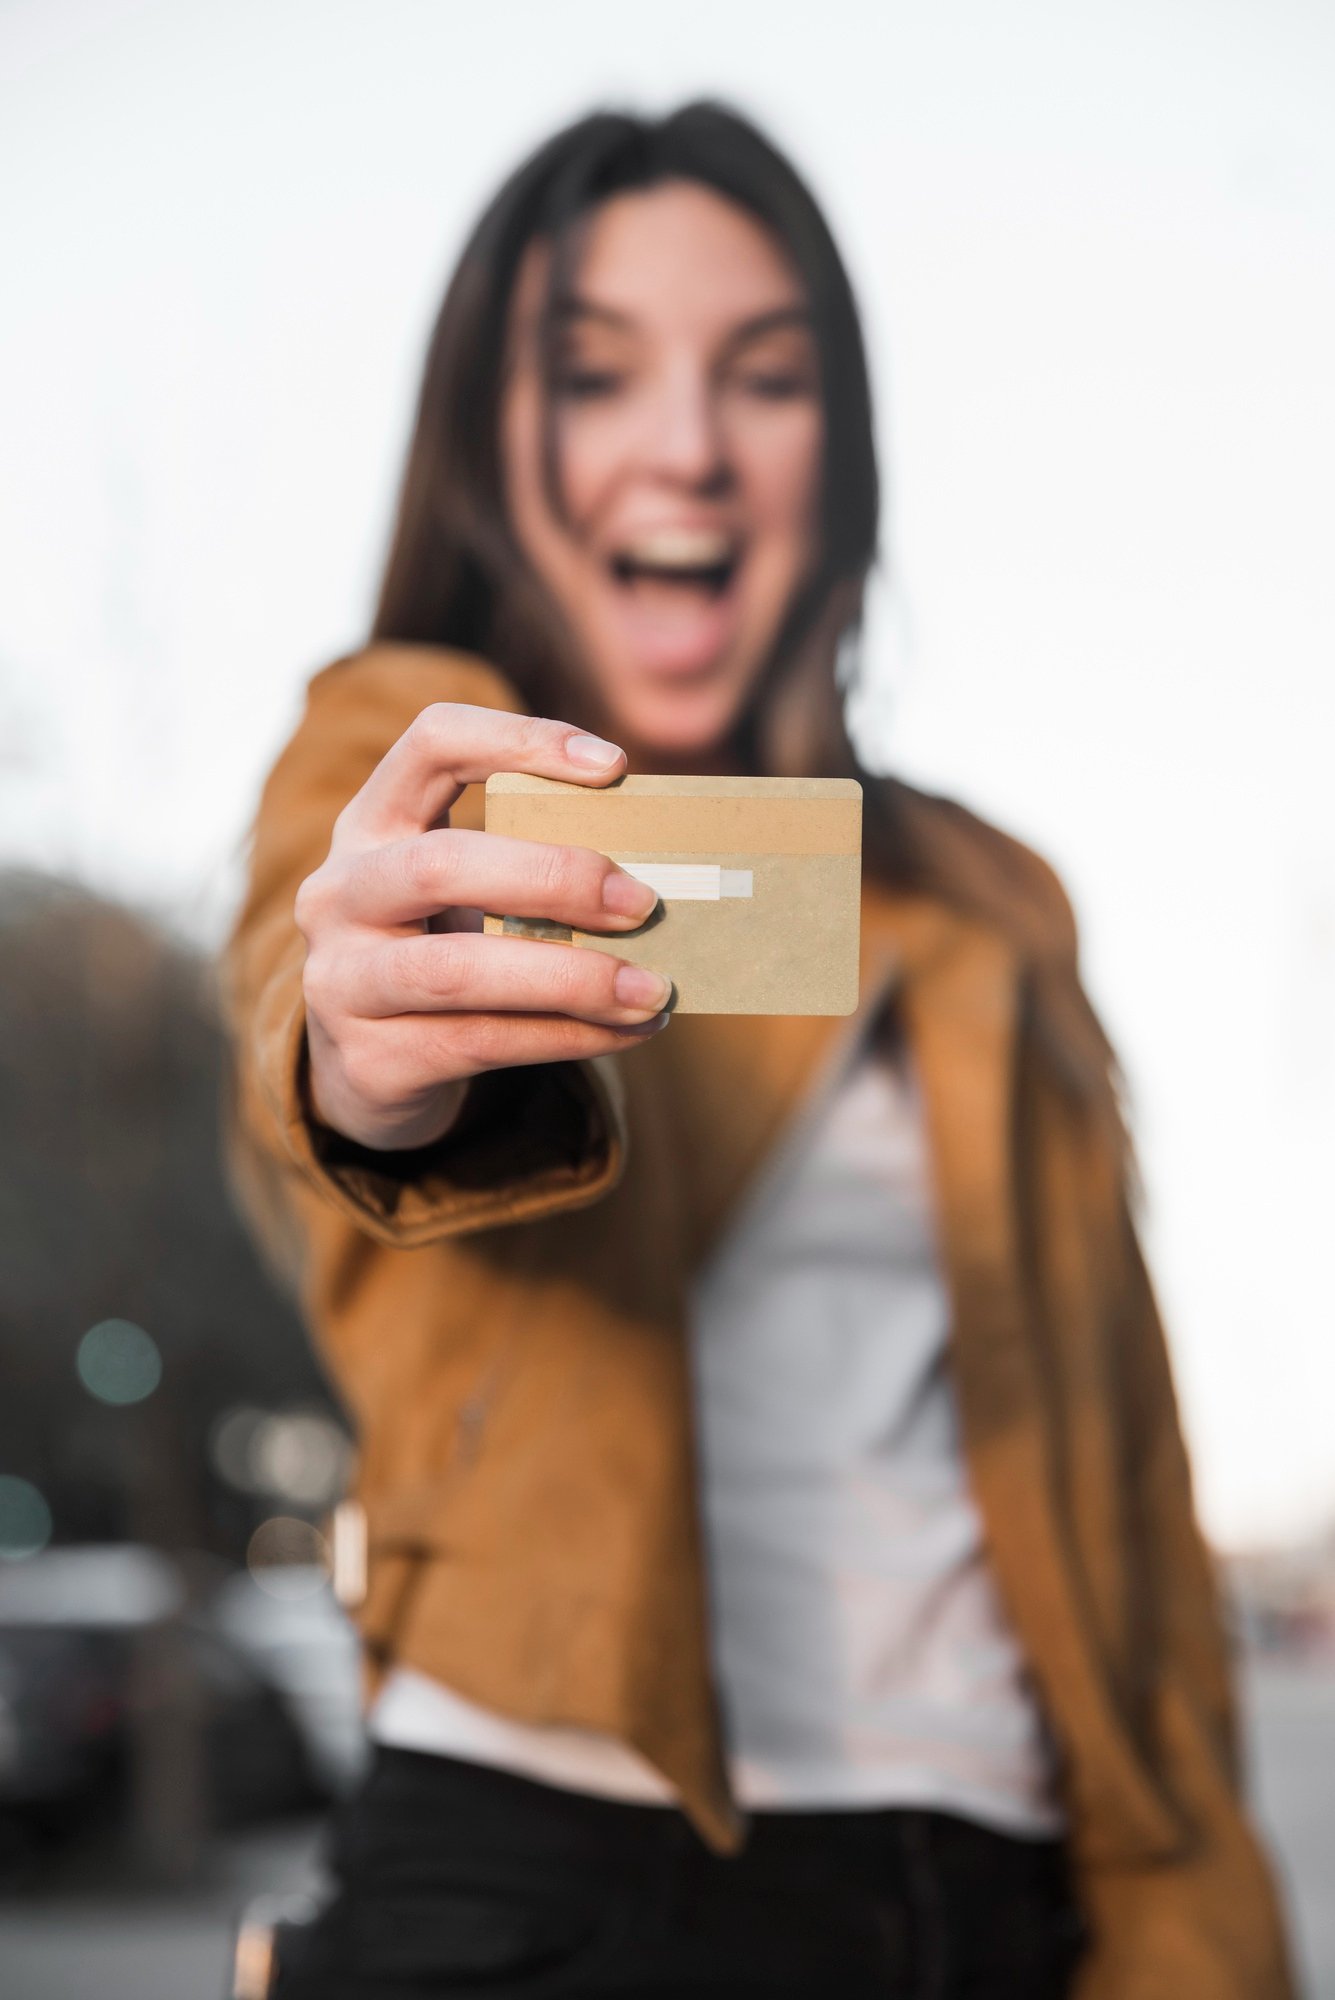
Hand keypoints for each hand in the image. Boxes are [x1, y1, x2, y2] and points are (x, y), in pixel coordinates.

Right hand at [294, 703, 667, 1150]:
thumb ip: (537, 869)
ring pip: (458, 972)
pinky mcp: (371, 1060)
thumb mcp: (472, 896)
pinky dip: (566, 1036)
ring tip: (652, 990)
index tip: (613, 766)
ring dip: (572, 978)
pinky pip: (480, 1043)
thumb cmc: (447, 953)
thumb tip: (668, 870)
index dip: (519, 740)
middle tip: (644, 904)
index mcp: (372, 824)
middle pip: (442, 864)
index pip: (431, 743)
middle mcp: (339, 893)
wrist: (373, 1072)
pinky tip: (626, 1032)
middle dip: (555, 878)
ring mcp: (343, 981)